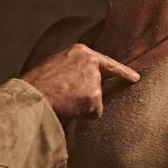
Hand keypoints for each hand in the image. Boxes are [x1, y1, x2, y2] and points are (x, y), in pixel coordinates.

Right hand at [20, 44, 139, 119]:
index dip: (122, 72)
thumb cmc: (36, 85)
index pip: (106, 62)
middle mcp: (91, 62)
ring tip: (62, 102)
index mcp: (80, 51)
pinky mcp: (95, 96)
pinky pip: (93, 113)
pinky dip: (82, 115)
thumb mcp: (54, 67)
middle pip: (99, 85)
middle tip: (76, 98)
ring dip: (82, 106)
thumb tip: (79, 83)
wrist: (32, 96)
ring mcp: (94, 79)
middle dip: (91, 95)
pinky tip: (68, 109)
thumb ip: (72, 69)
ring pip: (95, 100)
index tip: (135, 77)